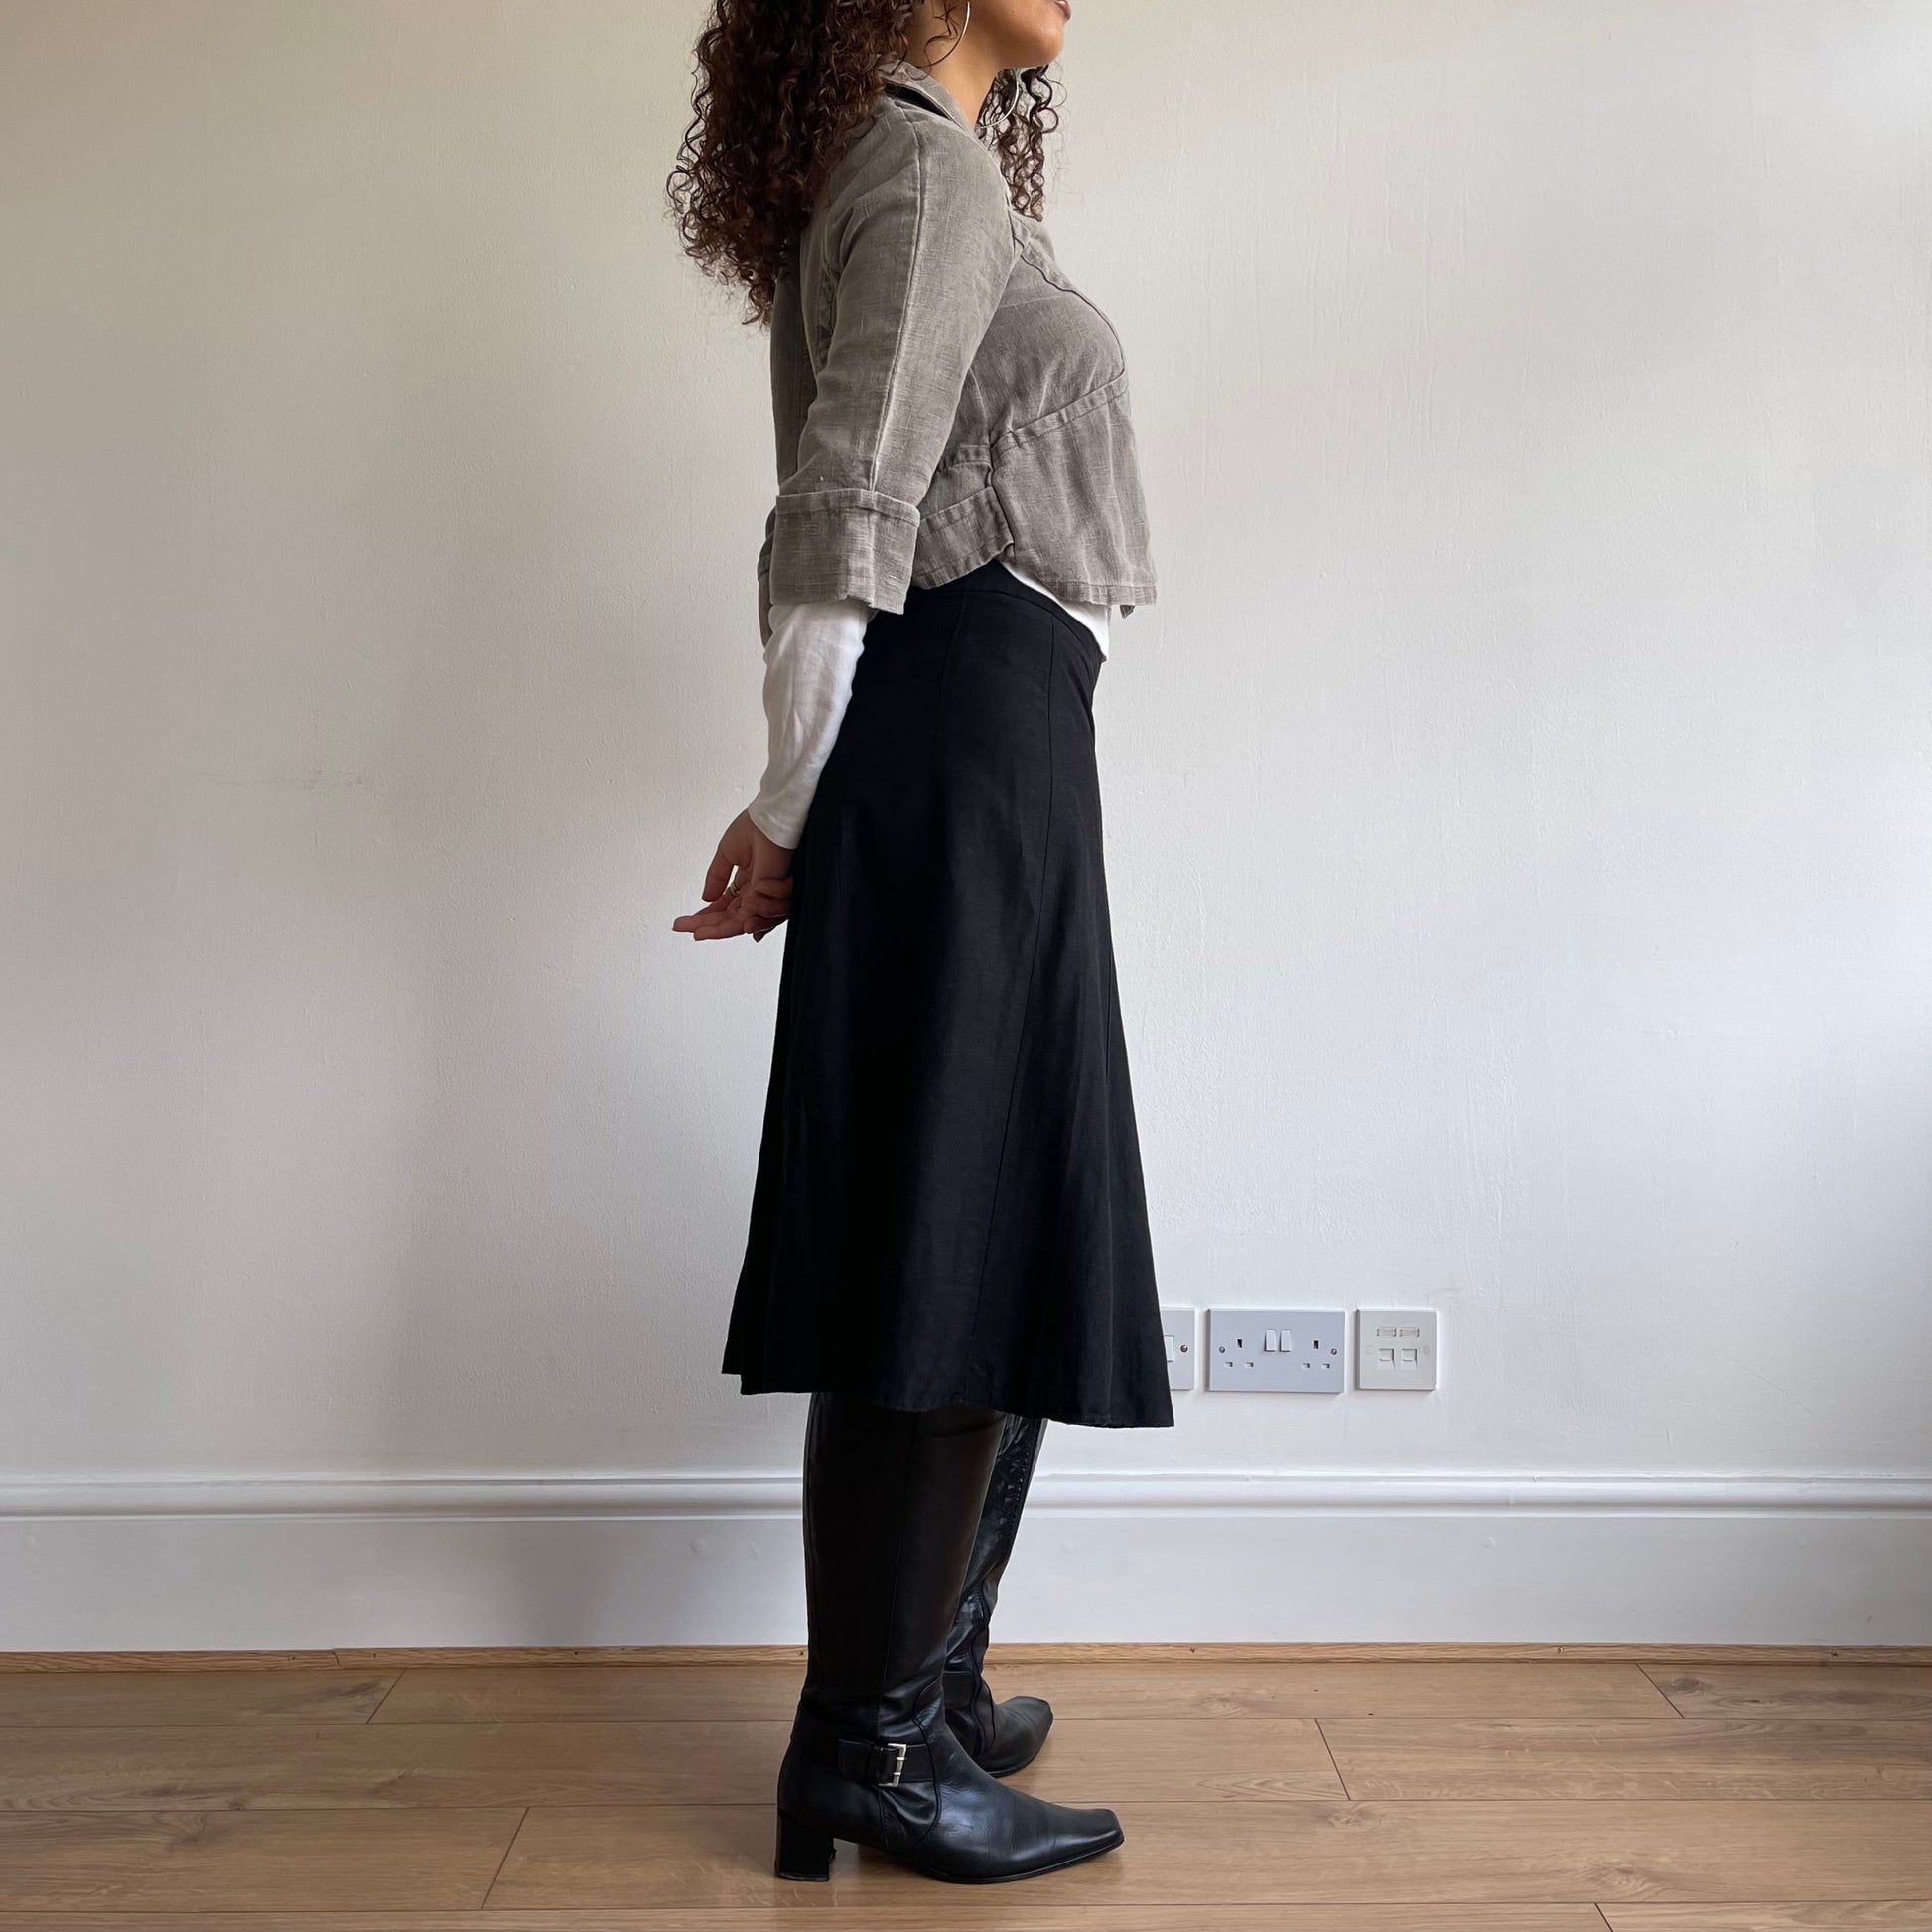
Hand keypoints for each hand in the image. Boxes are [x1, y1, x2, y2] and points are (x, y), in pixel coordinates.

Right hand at [672, 807, 794, 942]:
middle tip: (687, 932)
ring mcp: (763, 895)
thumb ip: (716, 877)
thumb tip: (705, 898)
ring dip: (720, 930)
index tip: (685, 924)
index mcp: (745, 882)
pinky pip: (755, 917)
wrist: (770, 820)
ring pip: (742, 925)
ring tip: (701, 930)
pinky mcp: (770, 896)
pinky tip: (731, 918)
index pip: (724, 907)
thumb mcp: (726, 854)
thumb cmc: (756, 828)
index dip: (706, 918)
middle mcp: (755, 891)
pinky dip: (741, 921)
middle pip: (730, 920)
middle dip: (707, 929)